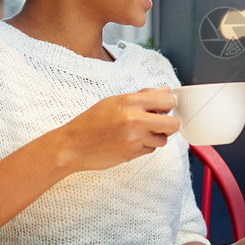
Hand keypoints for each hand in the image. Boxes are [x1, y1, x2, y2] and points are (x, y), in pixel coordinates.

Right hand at [51, 88, 178, 172]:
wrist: (72, 145)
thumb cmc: (91, 122)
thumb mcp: (114, 101)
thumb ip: (143, 96)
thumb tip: (165, 90)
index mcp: (130, 101)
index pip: (168, 100)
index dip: (168, 104)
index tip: (163, 107)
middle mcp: (135, 119)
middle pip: (173, 124)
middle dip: (169, 124)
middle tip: (158, 122)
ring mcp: (134, 138)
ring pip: (163, 139)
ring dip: (155, 137)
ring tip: (139, 132)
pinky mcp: (132, 154)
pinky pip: (150, 150)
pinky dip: (145, 146)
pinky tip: (130, 141)